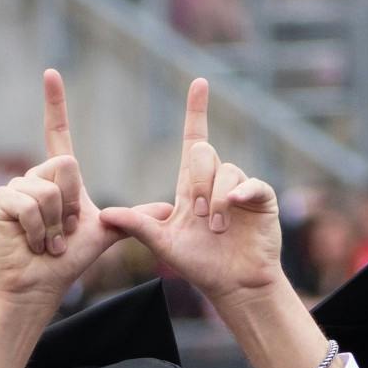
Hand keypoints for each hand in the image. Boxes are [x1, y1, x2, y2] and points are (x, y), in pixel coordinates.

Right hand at [0, 70, 119, 312]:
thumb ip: (132, 218)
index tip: (51, 72)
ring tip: (48, 242)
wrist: (39, 286)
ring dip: (57, 225)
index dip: (55, 104)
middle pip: (67, 167)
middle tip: (65, 232)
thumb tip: (167, 208)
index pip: (57, 134)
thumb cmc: (66, 261)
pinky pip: (32, 205)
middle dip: (73, 206)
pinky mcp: (0, 201)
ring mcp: (14, 187)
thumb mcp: (106, 235)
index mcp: (57, 179)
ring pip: (51, 189)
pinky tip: (33, 244)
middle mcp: (34, 177)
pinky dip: (40, 231)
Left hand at [99, 79, 282, 303]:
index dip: (197, 111)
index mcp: (191, 185)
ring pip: (226, 169)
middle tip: (197, 216)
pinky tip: (235, 204)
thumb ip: (138, 225)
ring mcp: (240, 188)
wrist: (233, 284)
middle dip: (196, 183)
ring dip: (216, 199)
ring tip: (216, 228)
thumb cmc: (200, 265)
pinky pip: (252, 182)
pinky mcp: (261, 199)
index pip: (194, 138)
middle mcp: (216, 181)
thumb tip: (105, 214)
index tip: (199, 83)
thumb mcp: (163, 244)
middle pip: (202, 152)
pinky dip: (242, 191)